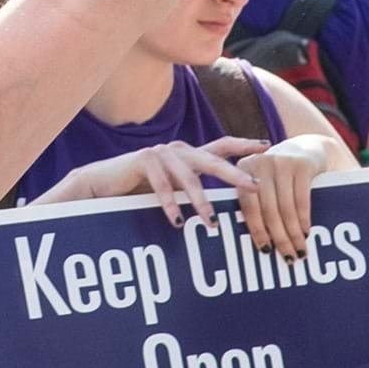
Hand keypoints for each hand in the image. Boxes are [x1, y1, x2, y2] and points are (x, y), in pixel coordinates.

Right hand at [37, 137, 261, 233]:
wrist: (101, 184)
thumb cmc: (138, 190)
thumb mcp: (172, 190)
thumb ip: (192, 191)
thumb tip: (223, 211)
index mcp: (187, 155)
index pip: (222, 146)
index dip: (244, 144)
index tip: (268, 146)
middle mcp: (177, 150)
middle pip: (213, 160)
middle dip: (235, 174)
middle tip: (255, 187)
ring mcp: (160, 153)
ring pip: (188, 177)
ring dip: (200, 202)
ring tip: (211, 222)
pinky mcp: (143, 160)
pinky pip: (161, 185)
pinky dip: (170, 204)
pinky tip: (177, 221)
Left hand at [231, 140, 334, 259]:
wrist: (308, 146)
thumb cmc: (279, 174)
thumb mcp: (263, 179)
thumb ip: (255, 201)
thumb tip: (256, 242)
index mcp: (244, 168)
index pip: (248, 206)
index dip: (257, 231)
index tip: (266, 251)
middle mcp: (260, 163)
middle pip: (268, 210)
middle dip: (279, 237)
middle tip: (288, 257)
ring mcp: (281, 162)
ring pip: (286, 208)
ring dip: (293, 234)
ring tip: (300, 250)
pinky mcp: (302, 165)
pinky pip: (302, 200)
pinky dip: (304, 220)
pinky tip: (306, 233)